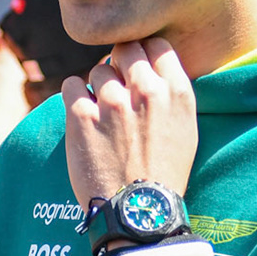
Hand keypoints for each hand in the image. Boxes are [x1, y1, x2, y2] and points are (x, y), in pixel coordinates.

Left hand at [60, 39, 196, 210]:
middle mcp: (146, 91)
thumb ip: (171, 93)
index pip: (157, 45)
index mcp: (176, 92)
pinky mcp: (82, 116)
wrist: (139, 211)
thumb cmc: (165, 173)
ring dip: (97, 86)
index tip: (137, 68)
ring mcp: (113, 102)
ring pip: (97, 69)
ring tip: (102, 114)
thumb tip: (150, 67)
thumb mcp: (186, 128)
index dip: (144, 53)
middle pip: (126, 49)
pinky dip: (73, 96)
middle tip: (116, 88)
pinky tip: (82, 115)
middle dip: (119, 64)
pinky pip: (70, 85)